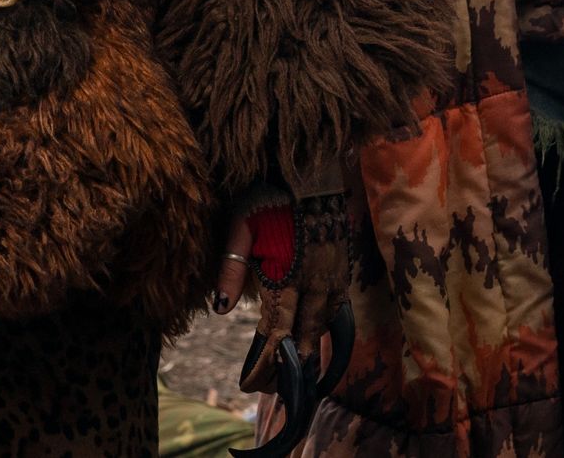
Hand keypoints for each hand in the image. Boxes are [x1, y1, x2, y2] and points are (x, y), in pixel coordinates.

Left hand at [234, 193, 351, 394]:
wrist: (311, 174)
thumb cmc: (269, 198)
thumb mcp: (241, 227)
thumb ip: (232, 268)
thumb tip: (221, 308)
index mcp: (288, 278)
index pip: (277, 336)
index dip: (265, 365)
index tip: (249, 386)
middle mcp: (315, 285)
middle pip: (303, 341)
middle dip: (285, 369)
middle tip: (268, 390)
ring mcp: (333, 280)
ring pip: (322, 330)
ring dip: (306, 354)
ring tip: (288, 373)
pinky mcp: (342, 272)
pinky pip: (336, 313)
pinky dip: (323, 331)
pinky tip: (313, 339)